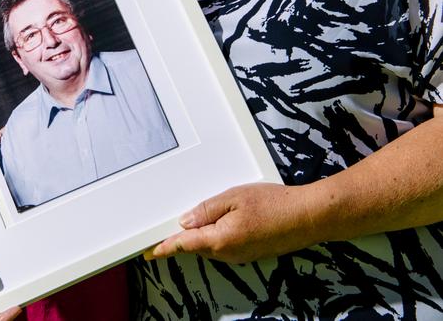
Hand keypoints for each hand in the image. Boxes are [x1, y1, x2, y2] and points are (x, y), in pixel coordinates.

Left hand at [144, 182, 313, 264]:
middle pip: (196, 246)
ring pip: (211, 246)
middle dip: (183, 237)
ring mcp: (240, 256)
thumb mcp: (234, 197)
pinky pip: (224, 246)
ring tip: (199, 217)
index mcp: (220, 240)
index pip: (184, 245)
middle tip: (169, 225)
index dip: (164, 248)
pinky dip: (216, 236)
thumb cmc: (273, 204)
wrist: (305, 217)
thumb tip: (185, 222)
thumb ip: (206, 210)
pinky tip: (222, 221)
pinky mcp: (250, 253)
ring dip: (201, 235)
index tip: (149, 251)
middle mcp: (228, 254)